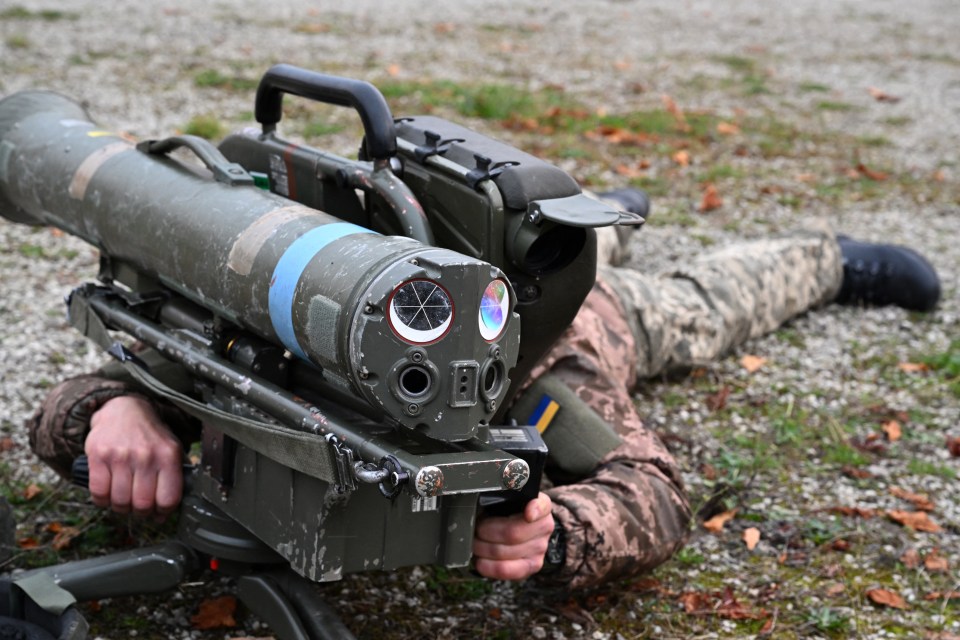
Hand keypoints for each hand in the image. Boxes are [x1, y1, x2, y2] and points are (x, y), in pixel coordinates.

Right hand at [85, 395, 183, 518]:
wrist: (124, 409)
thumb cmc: (150, 436)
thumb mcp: (171, 450)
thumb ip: (172, 480)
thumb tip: (163, 515)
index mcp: (168, 456)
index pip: (168, 499)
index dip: (162, 512)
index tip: (158, 511)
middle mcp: (146, 456)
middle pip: (142, 505)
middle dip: (140, 511)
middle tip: (138, 505)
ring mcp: (121, 455)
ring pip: (119, 502)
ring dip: (120, 506)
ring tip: (124, 497)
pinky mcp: (98, 456)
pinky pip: (98, 493)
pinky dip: (102, 500)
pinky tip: (108, 493)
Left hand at [473, 492, 554, 580]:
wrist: (527, 532)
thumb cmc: (511, 512)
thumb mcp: (509, 498)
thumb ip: (501, 496)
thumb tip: (481, 500)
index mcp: (542, 505)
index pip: (541, 506)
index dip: (535, 510)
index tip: (528, 513)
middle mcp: (545, 526)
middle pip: (512, 532)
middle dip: (486, 531)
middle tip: (475, 528)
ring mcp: (540, 548)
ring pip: (504, 552)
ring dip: (482, 548)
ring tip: (475, 542)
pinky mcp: (532, 566)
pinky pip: (507, 570)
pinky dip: (489, 567)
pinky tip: (480, 561)